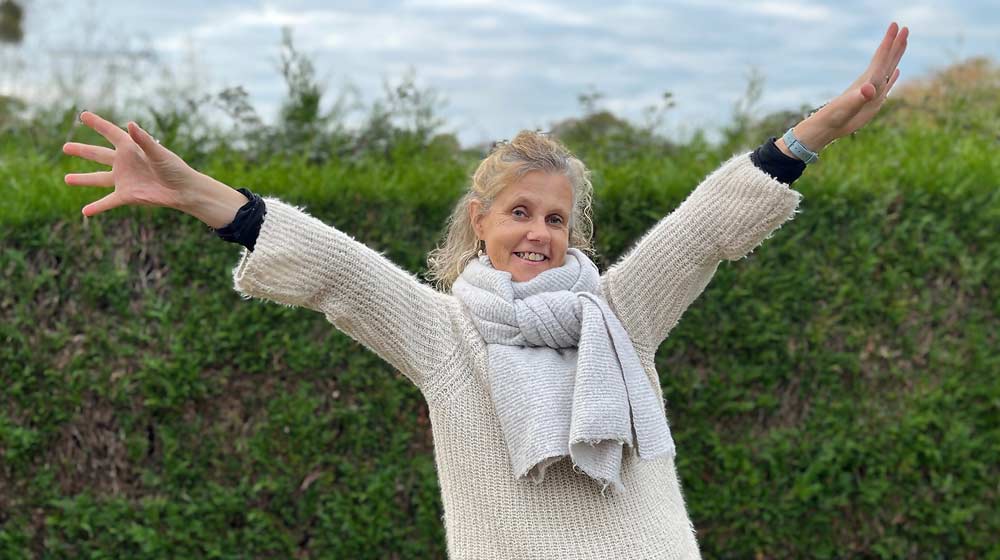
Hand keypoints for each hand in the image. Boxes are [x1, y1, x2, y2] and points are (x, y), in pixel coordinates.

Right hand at [64, 111, 200, 216]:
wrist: (184, 190)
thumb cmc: (175, 168)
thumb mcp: (159, 153)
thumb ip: (143, 140)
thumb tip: (130, 124)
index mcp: (131, 148)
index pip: (110, 132)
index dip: (97, 124)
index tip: (82, 115)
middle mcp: (124, 163)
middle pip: (98, 155)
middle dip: (82, 151)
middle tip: (65, 147)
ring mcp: (124, 180)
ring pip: (98, 178)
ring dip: (83, 179)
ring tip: (66, 179)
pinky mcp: (127, 195)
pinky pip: (108, 202)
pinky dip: (97, 207)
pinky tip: (85, 211)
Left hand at [815, 22, 908, 140]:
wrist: (830, 125)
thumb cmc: (837, 115)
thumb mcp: (850, 105)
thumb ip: (861, 96)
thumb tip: (869, 89)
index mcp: (868, 79)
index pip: (881, 56)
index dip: (889, 40)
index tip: (896, 25)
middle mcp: (871, 81)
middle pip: (886, 58)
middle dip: (896, 43)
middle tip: (904, 27)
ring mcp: (874, 90)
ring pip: (888, 68)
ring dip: (896, 56)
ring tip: (902, 43)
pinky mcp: (874, 100)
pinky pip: (887, 84)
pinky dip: (893, 77)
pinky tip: (896, 71)